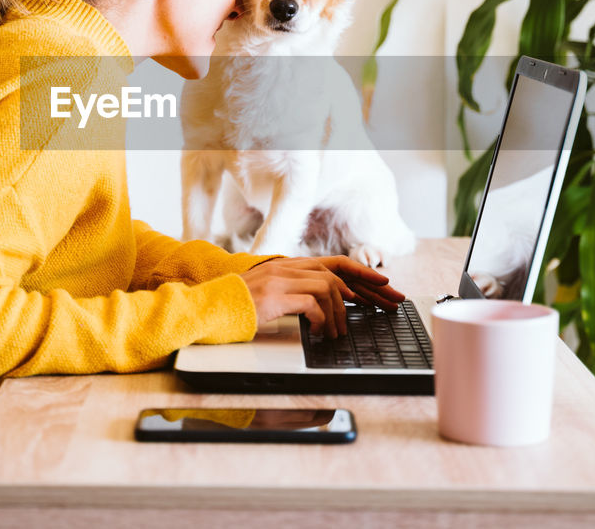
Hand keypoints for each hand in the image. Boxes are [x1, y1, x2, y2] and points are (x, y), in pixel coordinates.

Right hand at [239, 256, 405, 338]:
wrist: (209, 307)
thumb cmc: (238, 306)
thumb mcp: (270, 295)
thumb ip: (293, 292)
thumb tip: (322, 305)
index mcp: (288, 266)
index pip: (333, 262)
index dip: (361, 271)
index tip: (383, 282)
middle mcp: (286, 267)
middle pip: (337, 272)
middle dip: (366, 288)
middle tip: (385, 304)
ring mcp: (280, 279)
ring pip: (328, 288)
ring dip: (338, 313)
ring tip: (336, 332)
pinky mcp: (275, 296)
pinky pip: (312, 303)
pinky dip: (322, 319)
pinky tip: (320, 332)